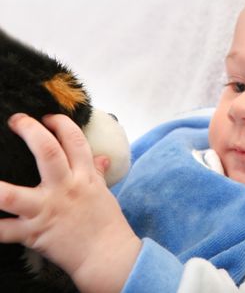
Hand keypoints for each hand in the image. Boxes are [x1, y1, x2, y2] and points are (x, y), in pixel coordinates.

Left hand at [0, 114, 140, 292]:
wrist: (107, 255)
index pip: (74, 142)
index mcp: (84, 177)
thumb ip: (97, 174)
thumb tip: (102, 158)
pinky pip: (4, 231)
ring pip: (12, 195)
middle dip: (30, 131)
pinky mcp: (34, 233)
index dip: (61, 124)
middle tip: (16, 121)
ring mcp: (47, 210)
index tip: (49, 117)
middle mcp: (65, 189)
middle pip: (47, 153)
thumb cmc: (106, 223)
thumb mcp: (104, 193)